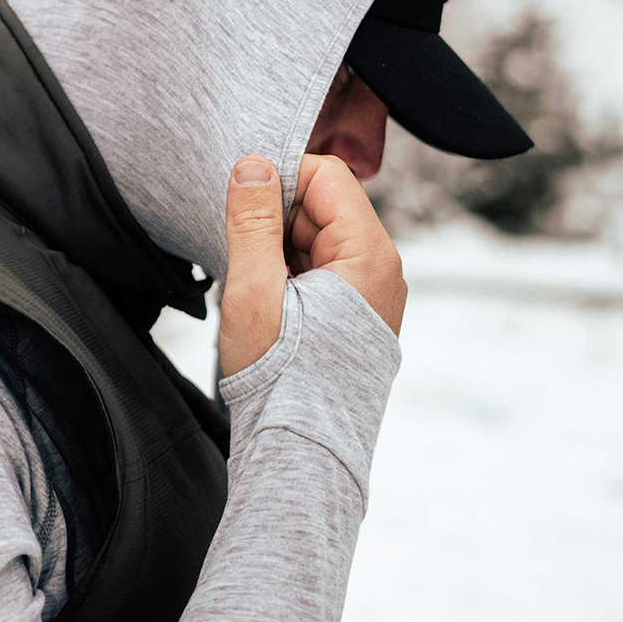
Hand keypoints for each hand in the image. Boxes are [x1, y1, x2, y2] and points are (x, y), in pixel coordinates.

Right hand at [218, 154, 406, 379]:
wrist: (300, 456)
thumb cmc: (281, 379)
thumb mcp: (256, 289)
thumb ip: (253, 221)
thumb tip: (252, 165)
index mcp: (368, 256)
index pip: (328, 177)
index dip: (281, 178)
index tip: (242, 202)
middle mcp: (381, 270)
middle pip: (324, 207)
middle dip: (277, 220)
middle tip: (245, 258)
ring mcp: (371, 295)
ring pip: (318, 239)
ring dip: (280, 250)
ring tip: (258, 292)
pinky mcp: (357, 316)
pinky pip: (321, 270)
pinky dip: (289, 274)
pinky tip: (269, 305)